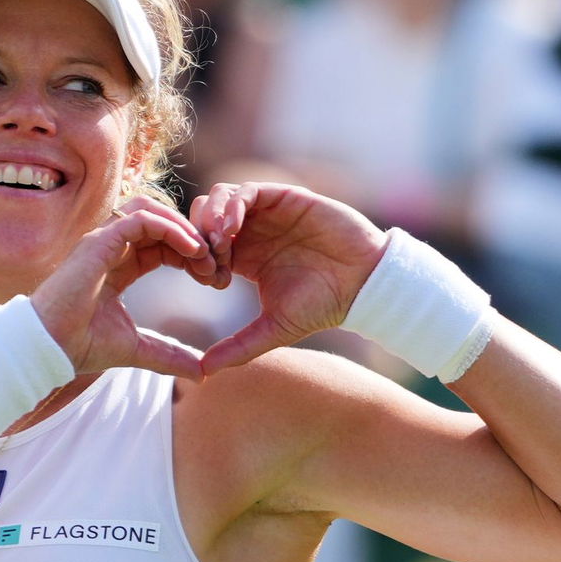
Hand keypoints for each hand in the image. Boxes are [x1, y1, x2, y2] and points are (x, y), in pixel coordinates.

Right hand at [31, 196, 219, 380]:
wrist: (49, 348)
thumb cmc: (82, 346)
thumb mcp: (138, 350)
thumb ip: (169, 355)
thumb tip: (202, 374)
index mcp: (120, 266)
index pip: (162, 245)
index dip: (191, 255)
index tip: (214, 278)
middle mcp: (111, 248)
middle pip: (162, 224)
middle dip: (194, 240)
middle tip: (217, 265)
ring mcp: (103, 240)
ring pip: (152, 211)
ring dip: (184, 228)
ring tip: (205, 253)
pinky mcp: (98, 240)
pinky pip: (142, 218)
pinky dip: (171, 228)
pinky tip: (192, 249)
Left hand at [188, 182, 385, 374]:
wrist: (362, 285)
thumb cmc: (322, 306)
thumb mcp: (274, 329)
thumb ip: (239, 346)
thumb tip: (204, 372)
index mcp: (245, 257)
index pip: (203, 246)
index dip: (199, 260)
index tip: (214, 281)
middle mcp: (253, 231)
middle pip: (205, 217)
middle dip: (199, 236)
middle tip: (211, 260)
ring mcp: (268, 212)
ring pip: (220, 198)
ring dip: (212, 219)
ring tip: (220, 244)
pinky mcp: (285, 197)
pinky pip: (247, 190)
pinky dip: (233, 205)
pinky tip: (233, 229)